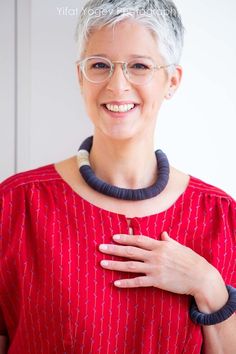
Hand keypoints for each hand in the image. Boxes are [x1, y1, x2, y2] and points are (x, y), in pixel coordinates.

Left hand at [99, 232, 213, 295]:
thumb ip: (168, 240)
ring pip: (130, 266)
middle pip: (130, 251)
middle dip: (114, 249)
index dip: (125, 238)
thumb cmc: (190, 260)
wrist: (200, 277)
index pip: (139, 240)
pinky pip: (138, 282)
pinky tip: (116, 283)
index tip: (113, 237)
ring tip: (102, 263)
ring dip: (115, 264)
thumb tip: (162, 234)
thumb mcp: (179, 246)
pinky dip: (126, 283)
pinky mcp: (156, 281)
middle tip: (100, 247)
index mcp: (160, 246)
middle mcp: (155, 256)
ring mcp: (154, 269)